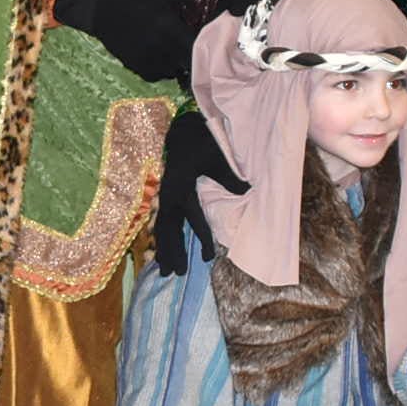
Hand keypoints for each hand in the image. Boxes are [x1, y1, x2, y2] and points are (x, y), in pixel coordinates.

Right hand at [52, 0, 197, 82]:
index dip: (205, 44)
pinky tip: (160, 55)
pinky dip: (161, 68)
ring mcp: (146, 61)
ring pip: (172, 71)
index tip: (207, 38)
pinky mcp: (134, 66)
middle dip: (192, 54)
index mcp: (169, 29)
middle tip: (190, 42)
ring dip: (176, 62)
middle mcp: (159, 50)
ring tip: (175, 49)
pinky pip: (155, 75)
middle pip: (187, 63)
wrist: (97, 5)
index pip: (198, 47)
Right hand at [151, 105, 248, 275]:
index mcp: (182, 185)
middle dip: (173, 252)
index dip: (202, 238)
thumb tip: (247, 192)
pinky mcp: (164, 197)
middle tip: (177, 274)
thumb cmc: (203, 143)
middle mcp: (169, 194)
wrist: (183, 131)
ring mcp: (164, 196)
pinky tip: (159, 254)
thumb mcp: (219, 157)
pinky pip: (160, 222)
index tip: (208, 257)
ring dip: (163, 250)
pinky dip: (160, 239)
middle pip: (169, 228)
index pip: (193, 217)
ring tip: (164, 271)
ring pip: (162, 228)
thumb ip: (230, 176)